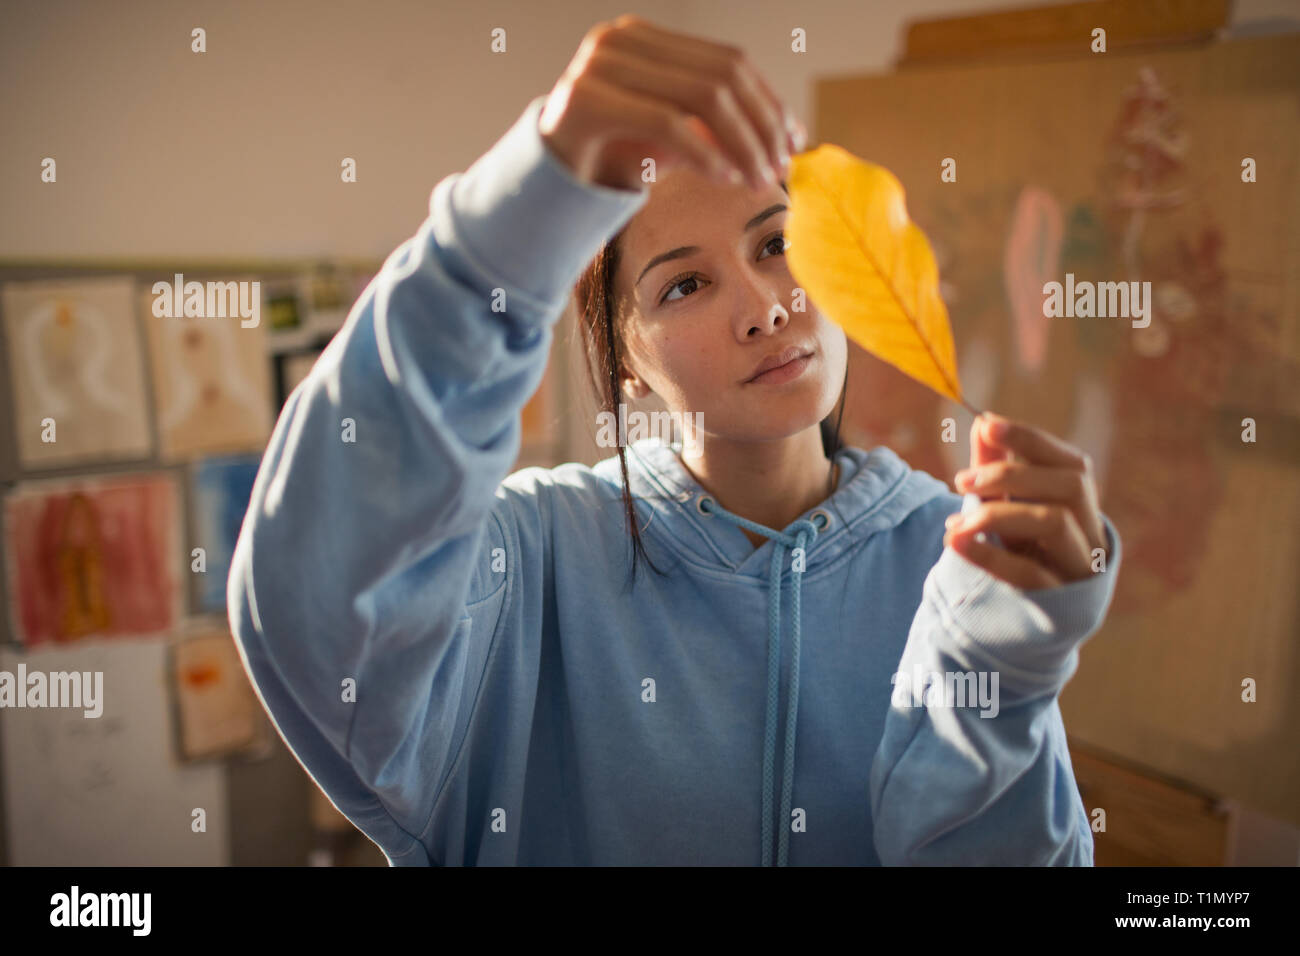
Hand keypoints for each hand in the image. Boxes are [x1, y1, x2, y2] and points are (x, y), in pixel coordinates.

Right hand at [537, 14, 806, 192]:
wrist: (544, 184)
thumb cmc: (610, 157)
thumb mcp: (672, 136)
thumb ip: (716, 124)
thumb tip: (787, 133)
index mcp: (644, 38)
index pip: (728, 61)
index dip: (769, 102)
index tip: (794, 143)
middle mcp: (620, 39)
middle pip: (722, 75)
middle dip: (761, 126)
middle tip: (778, 169)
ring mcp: (600, 64)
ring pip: (702, 97)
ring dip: (741, 143)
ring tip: (757, 180)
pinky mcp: (586, 99)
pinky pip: (667, 123)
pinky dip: (705, 153)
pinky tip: (724, 178)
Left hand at [942, 413, 1107, 589]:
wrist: (1023, 622)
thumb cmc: (1022, 552)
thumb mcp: (1009, 508)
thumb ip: (997, 467)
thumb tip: (983, 422)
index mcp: (1082, 506)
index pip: (1071, 461)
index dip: (1030, 439)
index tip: (986, 424)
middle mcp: (1091, 534)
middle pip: (1071, 485)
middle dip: (1013, 474)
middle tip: (961, 480)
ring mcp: (1079, 569)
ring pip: (1055, 523)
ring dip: (997, 513)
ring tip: (954, 522)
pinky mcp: (1058, 604)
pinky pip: (1029, 574)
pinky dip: (989, 554)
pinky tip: (955, 542)